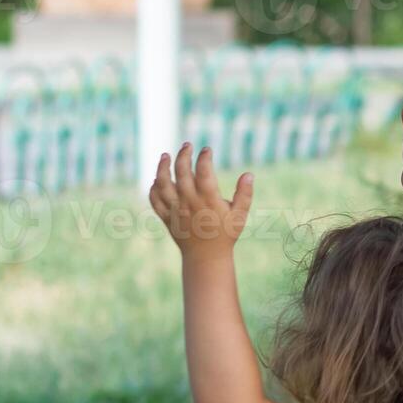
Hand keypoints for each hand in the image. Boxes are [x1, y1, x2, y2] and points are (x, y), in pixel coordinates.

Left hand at [148, 143, 253, 259]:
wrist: (206, 257)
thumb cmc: (226, 234)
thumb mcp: (240, 215)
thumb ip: (245, 194)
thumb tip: (249, 174)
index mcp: (208, 200)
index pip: (204, 171)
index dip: (204, 157)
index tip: (207, 149)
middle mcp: (189, 202)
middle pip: (182, 172)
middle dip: (183, 155)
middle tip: (187, 145)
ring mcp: (176, 210)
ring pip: (163, 184)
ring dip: (162, 167)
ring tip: (165, 155)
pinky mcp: (166, 217)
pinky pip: (155, 200)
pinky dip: (153, 188)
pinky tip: (157, 179)